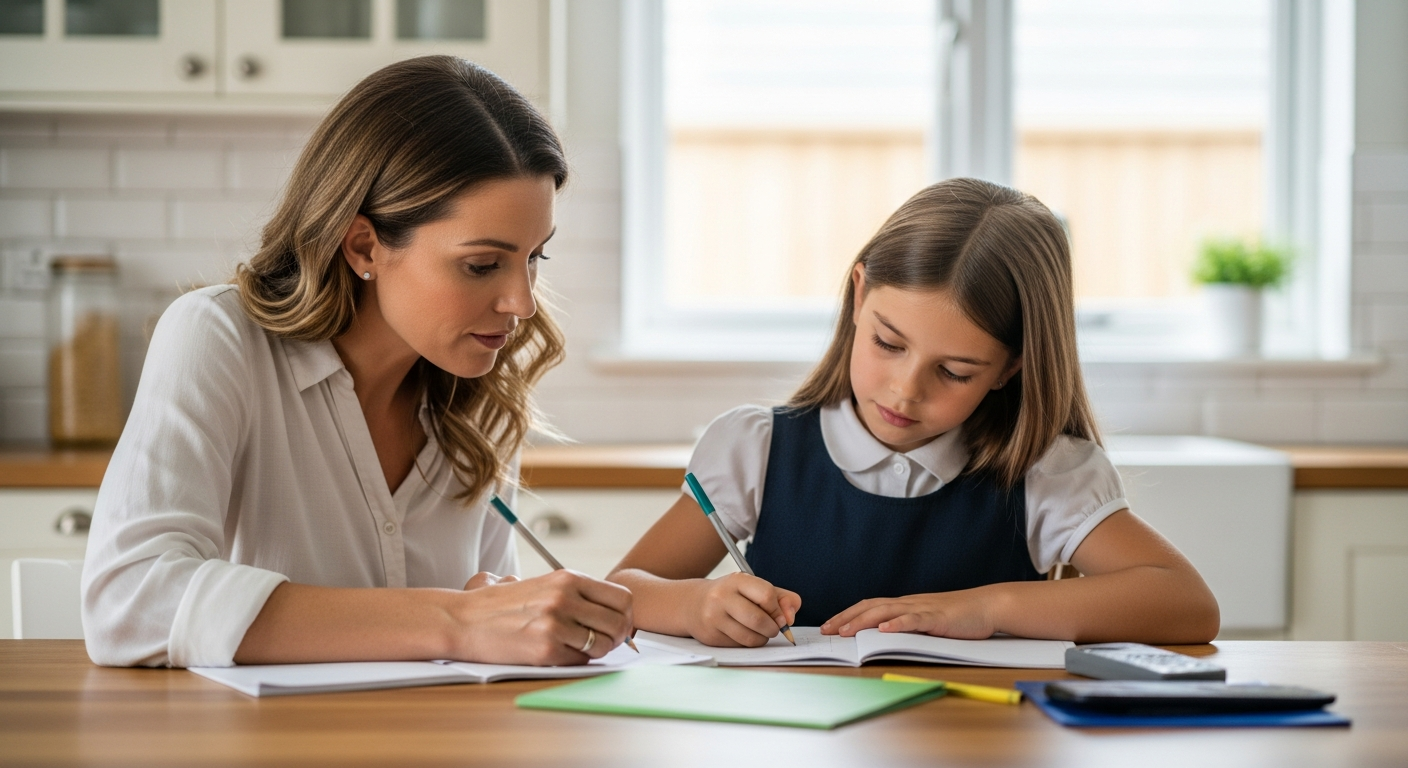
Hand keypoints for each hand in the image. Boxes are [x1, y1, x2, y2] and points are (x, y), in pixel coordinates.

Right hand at [448, 569, 632, 665]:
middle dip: (616, 637)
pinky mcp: (545, 649)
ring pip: (602, 645)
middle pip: (619, 623)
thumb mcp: (541, 585)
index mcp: (568, 578)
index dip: (624, 615)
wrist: (462, 620)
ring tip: (578, 648)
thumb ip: (574, 593)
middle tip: (603, 642)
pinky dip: (574, 661)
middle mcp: (565, 598)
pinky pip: (579, 661)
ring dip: (595, 651)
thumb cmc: (501, 605)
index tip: (616, 624)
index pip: (622, 598)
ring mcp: (556, 624)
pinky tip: (558, 654)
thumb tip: (612, 610)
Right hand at [685, 573, 799, 646]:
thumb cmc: (732, 595)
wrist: (693, 603)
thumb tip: (790, 618)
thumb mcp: (755, 588)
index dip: (778, 609)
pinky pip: (740, 646)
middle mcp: (722, 597)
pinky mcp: (711, 636)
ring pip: (750, 637)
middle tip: (773, 628)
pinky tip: (743, 633)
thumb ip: (781, 598)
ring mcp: (714, 617)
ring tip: (760, 631)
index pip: (767, 595)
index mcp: (737, 580)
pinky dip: (748, 643)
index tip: (779, 615)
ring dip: (762, 638)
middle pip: (758, 620)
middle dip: (773, 628)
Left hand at [821, 588, 996, 638]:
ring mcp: (922, 609)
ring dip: (864, 621)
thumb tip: (882, 637)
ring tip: (846, 631)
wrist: (986, 606)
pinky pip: (915, 620)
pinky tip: (885, 629)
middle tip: (827, 629)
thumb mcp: (926, 621)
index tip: (829, 625)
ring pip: (887, 612)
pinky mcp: (937, 618)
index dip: (847, 615)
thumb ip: (906, 627)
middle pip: (870, 607)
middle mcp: (908, 604)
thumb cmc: (957, 617)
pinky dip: (898, 624)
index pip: (868, 607)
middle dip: (846, 618)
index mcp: (904, 605)